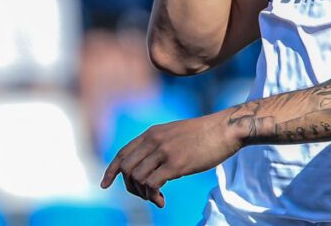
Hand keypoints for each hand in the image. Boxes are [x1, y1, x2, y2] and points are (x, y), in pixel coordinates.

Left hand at [100, 110, 242, 207]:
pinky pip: (151, 184)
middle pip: (126, 168)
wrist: (225, 130)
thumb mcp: (175, 133)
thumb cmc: (204, 134)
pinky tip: (162, 201)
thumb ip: (160, 144)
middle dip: (130, 187)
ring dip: (142, 194)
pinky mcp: (175, 164)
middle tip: (145, 195)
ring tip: (157, 198)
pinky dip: (152, 196)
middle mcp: (153, 140)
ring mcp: (163, 151)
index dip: (111, 170)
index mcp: (152, 133)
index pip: (122, 153)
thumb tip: (151, 164)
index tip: (105, 184)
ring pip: (136, 177)